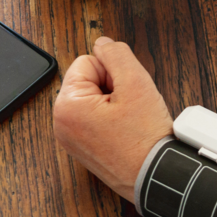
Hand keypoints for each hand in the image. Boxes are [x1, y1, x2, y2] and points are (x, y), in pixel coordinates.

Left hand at [53, 37, 173, 203]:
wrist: (155, 174)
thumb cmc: (145, 136)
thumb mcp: (135, 82)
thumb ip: (116, 54)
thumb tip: (102, 42)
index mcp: (66, 105)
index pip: (88, 61)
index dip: (113, 72)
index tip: (126, 94)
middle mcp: (61, 123)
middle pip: (89, 80)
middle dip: (112, 87)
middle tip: (129, 108)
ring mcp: (70, 138)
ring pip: (94, 98)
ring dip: (113, 103)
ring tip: (128, 121)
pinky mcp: (82, 148)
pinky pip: (95, 118)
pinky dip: (111, 120)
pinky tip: (125, 131)